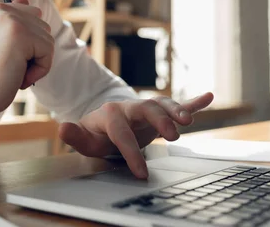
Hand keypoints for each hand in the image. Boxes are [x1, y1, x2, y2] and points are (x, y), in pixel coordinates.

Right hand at [0, 0, 53, 128]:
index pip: (31, 15)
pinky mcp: (20, 33)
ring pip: (47, 39)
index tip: (4, 55)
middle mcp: (0, 9)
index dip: (26, 42)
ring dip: (36, 62)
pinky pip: (48, 51)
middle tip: (9, 65)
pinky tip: (18, 76)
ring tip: (12, 70)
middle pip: (42, 27)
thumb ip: (13, 21)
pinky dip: (39, 70)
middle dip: (33, 51)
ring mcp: (10, 19)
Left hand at [59, 92, 213, 178]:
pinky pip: (177, 103)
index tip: (141, 172)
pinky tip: (208, 97)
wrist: (107, 123)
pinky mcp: (159, 111)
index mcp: (111, 114)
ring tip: (188, 121)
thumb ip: (75, 135)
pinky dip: (193, 102)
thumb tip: (61, 129)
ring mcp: (146, 108)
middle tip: (172, 136)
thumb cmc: (97, 134)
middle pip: (146, 109)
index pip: (121, 133)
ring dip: (176, 110)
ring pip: (162, 104)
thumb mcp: (85, 138)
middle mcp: (130, 107)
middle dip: (159, 120)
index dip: (130, 152)